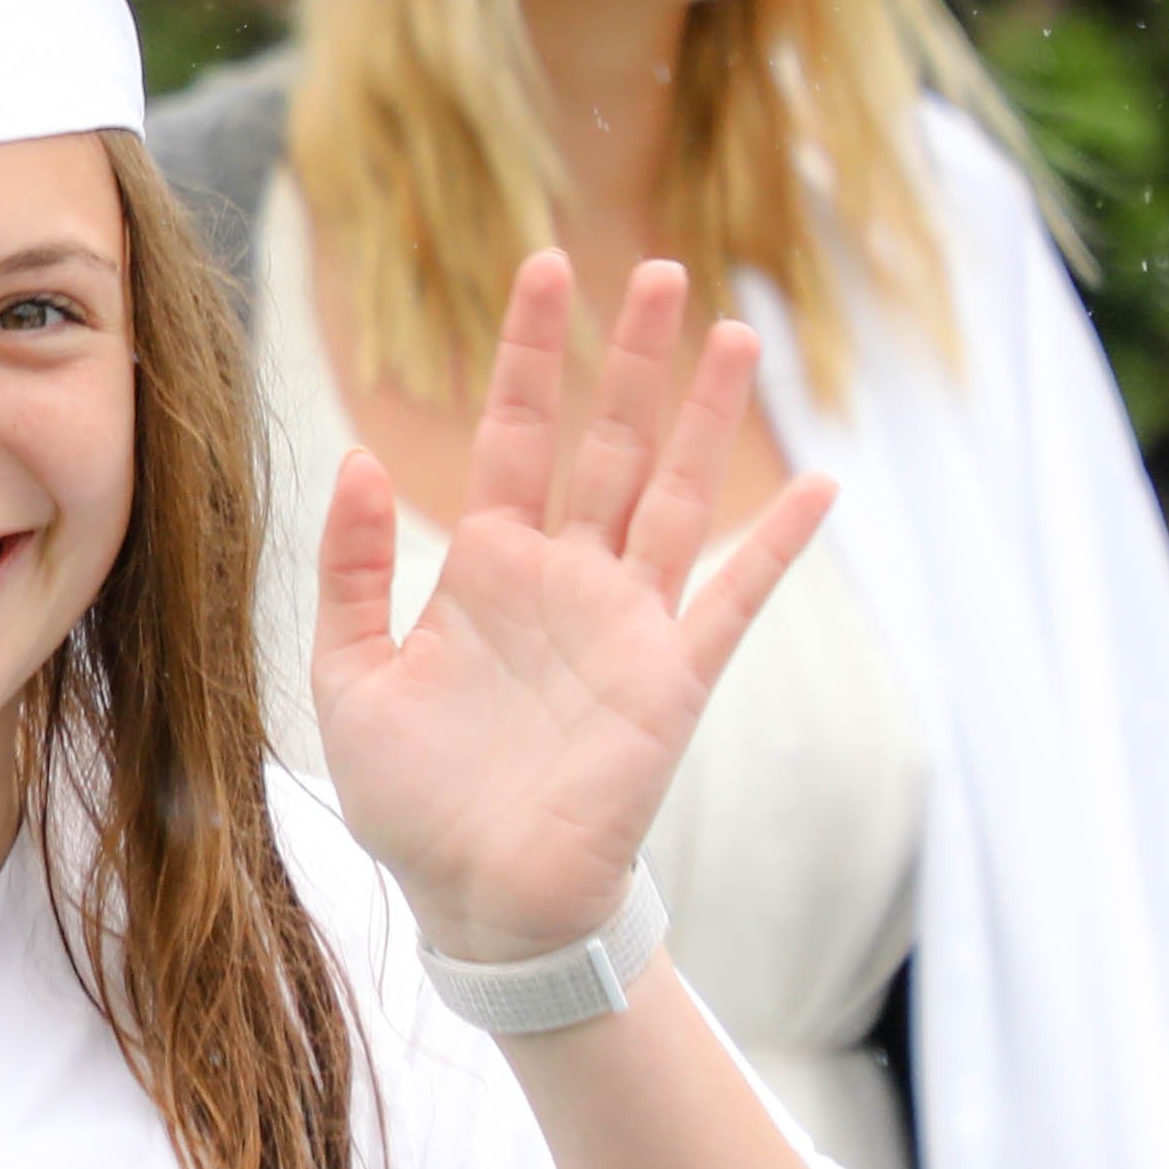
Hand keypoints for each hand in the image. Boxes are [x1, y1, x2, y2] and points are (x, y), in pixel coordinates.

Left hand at [310, 252, 834, 970]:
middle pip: (608, 442)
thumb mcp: (350, 678)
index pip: (514, 435)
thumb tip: (361, 461)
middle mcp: (565, 579)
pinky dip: (776, 546)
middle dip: (630, 356)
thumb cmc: (411, 799)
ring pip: (676, 495)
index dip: (530, 355)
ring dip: (705, 419)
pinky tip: (817, 487)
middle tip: (659, 268)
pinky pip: (734, 599)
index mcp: (486, 568)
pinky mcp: (671, 680)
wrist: (478, 901)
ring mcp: (626, 624)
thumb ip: (355, 571)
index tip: (543, 268)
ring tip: (733, 334)